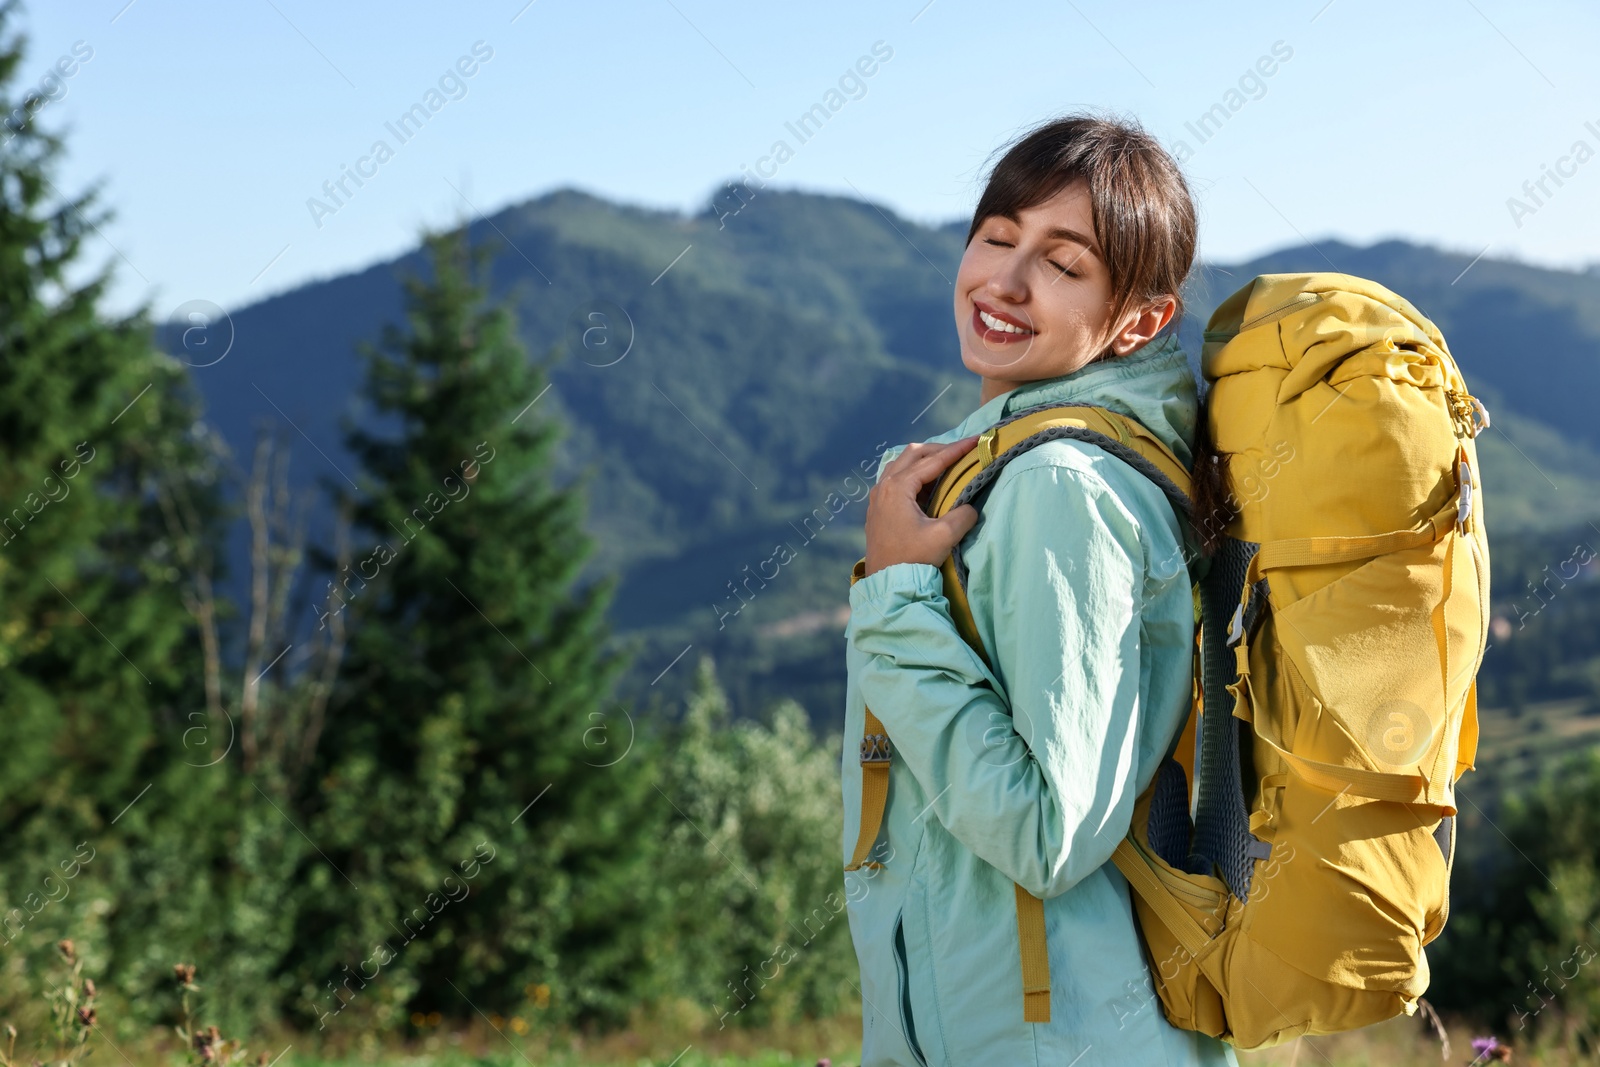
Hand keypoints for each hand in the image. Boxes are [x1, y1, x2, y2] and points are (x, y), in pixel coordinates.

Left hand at [863, 435, 981, 577]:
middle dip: (939, 450)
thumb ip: (962, 516)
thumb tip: (970, 507)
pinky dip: (913, 473)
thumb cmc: (913, 559)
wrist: (887, 583)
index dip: (956, 450)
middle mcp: (883, 486)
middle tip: (960, 452)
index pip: (932, 461)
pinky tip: (926, 484)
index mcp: (897, 488)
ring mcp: (877, 497)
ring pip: (901, 464)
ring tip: (945, 465)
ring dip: (923, 460)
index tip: (975, 440)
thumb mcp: (944, 537)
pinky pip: (894, 478)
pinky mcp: (877, 508)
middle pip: (913, 454)